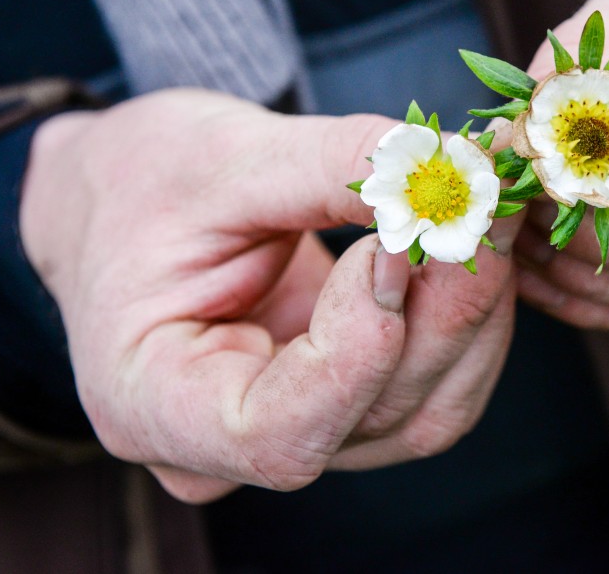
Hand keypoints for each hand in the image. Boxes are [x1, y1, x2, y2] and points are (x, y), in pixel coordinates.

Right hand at [21, 89, 517, 501]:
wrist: (119, 197)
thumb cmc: (140, 178)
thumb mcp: (219, 156)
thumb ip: (335, 166)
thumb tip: (451, 166)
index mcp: (154, 406)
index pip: (280, 434)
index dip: (360, 347)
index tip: (393, 243)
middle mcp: (227, 451)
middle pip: (376, 415)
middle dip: (448, 303)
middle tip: (489, 199)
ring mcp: (299, 433)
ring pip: (426, 407)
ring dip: (475, 305)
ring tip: (490, 205)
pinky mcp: (350, 404)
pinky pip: (436, 381)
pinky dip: (470, 310)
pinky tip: (478, 238)